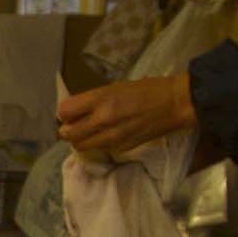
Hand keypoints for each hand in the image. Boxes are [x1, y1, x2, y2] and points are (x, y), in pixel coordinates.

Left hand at [56, 73, 197, 162]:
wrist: (173, 104)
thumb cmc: (145, 90)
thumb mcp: (114, 88)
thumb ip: (92, 100)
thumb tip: (74, 111)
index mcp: (100, 99)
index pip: (64, 112)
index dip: (65, 113)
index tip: (71, 112)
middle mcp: (102, 119)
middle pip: (68, 134)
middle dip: (68, 130)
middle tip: (75, 125)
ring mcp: (112, 137)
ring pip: (81, 146)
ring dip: (81, 140)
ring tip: (90, 131)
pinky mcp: (122, 147)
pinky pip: (100, 148)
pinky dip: (98, 144)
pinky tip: (108, 134)